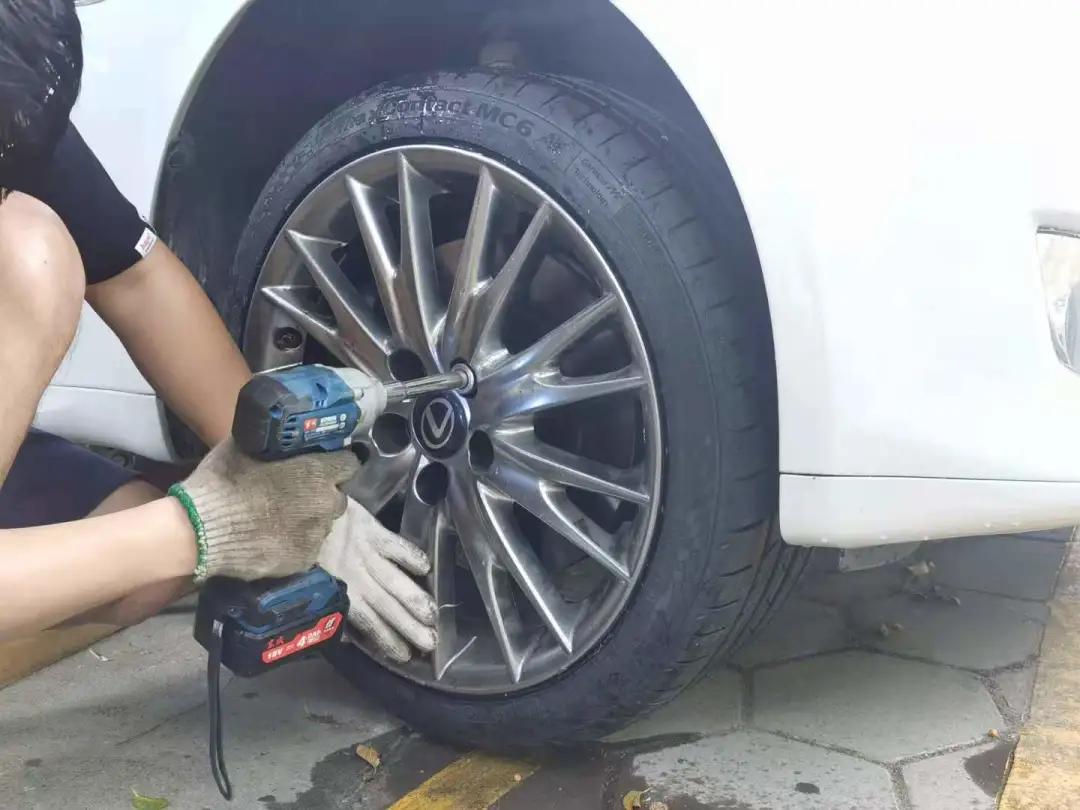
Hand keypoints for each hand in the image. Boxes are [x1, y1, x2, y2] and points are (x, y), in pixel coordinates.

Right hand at [171, 440, 358, 580]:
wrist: (202, 532)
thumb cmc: (224, 482)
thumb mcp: (243, 447)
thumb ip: (268, 441)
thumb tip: (272, 432)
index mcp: (318, 472)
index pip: (349, 464)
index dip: (337, 463)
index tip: (325, 464)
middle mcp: (326, 503)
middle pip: (337, 497)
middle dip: (322, 494)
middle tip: (297, 494)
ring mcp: (316, 535)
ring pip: (322, 524)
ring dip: (309, 520)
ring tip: (281, 520)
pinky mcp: (303, 561)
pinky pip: (307, 548)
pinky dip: (296, 543)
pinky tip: (274, 540)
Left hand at [318, 499, 436, 661]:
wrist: (294, 508)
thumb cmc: (302, 546)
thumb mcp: (309, 578)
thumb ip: (330, 601)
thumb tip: (346, 635)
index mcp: (337, 590)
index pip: (366, 621)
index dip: (385, 638)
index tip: (406, 656)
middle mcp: (354, 576)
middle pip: (385, 605)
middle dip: (408, 626)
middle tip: (430, 643)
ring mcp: (364, 553)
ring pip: (393, 580)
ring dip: (414, 599)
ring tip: (433, 617)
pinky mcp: (370, 529)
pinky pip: (394, 545)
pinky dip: (410, 555)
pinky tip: (426, 569)